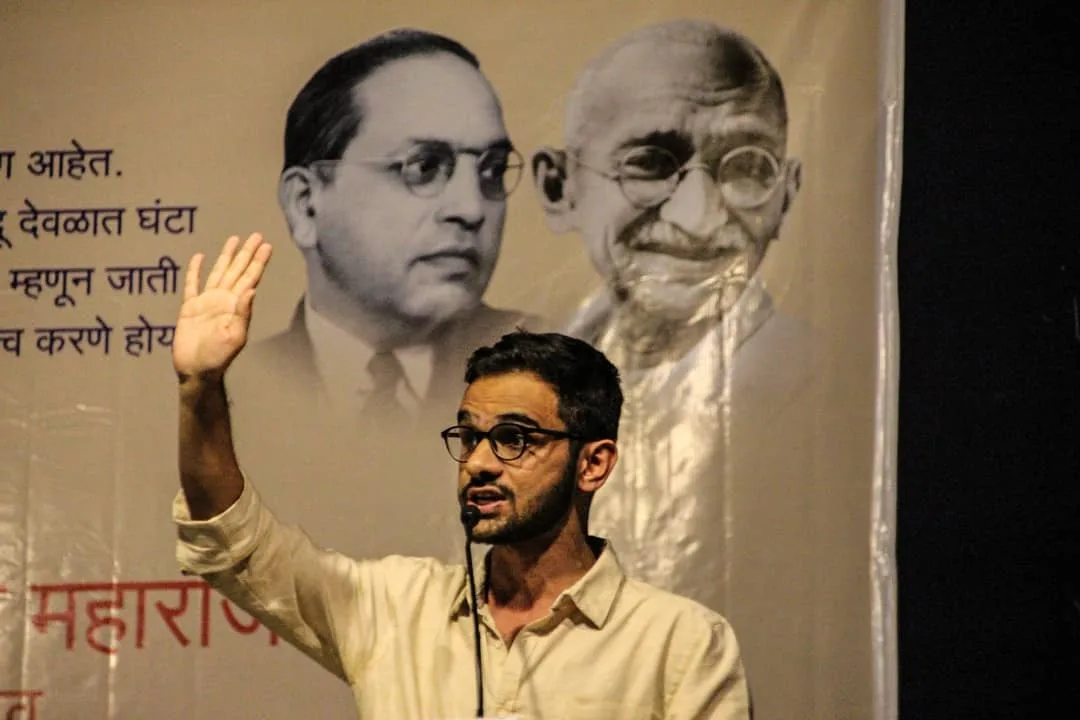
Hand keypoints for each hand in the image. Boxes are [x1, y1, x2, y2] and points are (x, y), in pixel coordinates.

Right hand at [173, 233, 272, 381]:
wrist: (196, 371)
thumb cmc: (218, 358)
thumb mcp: (234, 336)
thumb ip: (243, 313)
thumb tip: (252, 290)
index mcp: (237, 306)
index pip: (250, 278)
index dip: (258, 261)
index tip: (266, 245)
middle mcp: (224, 300)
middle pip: (238, 270)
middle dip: (247, 253)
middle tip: (257, 235)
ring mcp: (207, 302)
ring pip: (219, 273)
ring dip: (227, 256)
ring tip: (234, 239)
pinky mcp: (190, 308)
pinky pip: (192, 285)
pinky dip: (194, 270)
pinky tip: (199, 257)